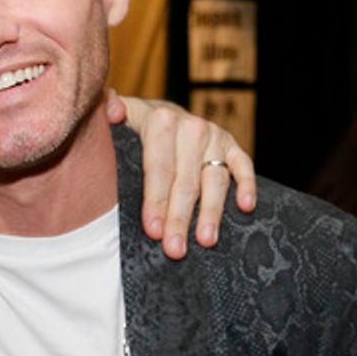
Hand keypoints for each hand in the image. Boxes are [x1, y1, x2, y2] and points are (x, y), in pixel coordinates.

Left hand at [107, 95, 255, 258]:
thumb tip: (111, 107)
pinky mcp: (231, 145)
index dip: (156, 200)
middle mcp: (190, 128)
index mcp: (159, 121)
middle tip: (174, 248)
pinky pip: (243, 166)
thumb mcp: (115, 118)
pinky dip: (247, 184)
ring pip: (214, 180)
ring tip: (205, 241)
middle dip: (180, 218)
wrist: (160, 116)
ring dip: (211, 212)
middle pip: (185, 181)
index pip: (159, 167)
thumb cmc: (132, 128)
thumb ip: (108, 111)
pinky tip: (246, 207)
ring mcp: (213, 137)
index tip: (153, 229)